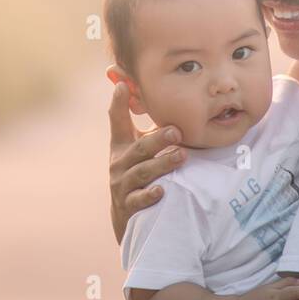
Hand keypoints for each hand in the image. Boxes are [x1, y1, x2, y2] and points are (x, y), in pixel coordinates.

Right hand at [108, 79, 186, 242]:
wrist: (126, 214)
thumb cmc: (136, 171)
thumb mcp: (134, 148)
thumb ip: (143, 126)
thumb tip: (154, 94)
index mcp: (122, 147)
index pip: (117, 122)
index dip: (119, 104)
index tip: (124, 85)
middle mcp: (120, 164)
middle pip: (139, 148)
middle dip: (158, 139)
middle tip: (176, 131)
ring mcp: (123, 185)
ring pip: (143, 173)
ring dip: (162, 164)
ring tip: (181, 155)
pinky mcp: (129, 206)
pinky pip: (139, 200)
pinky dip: (150, 195)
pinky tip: (161, 190)